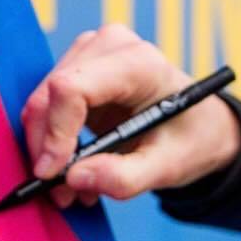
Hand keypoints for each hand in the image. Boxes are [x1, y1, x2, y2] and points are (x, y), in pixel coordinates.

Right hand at [20, 24, 240, 208]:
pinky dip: (50, 140)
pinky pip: (46, 104)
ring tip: (74, 188)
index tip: (53, 174)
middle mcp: (111, 46)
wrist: (199, 125)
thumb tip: (74, 178)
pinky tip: (75, 167)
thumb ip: (124, 178)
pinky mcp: (79, 65)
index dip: (55, 132)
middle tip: (62, 194)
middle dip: (46, 149)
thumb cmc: (189, 140)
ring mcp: (92, 51)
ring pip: (41, 101)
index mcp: (140, 63)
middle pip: (50, 95)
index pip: (73, 88)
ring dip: (46, 149)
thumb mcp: (168, 168)